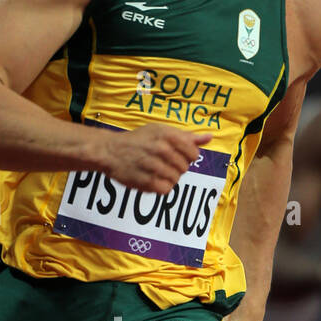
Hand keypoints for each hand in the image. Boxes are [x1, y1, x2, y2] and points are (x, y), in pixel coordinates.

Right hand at [97, 124, 211, 194]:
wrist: (111, 151)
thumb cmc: (138, 140)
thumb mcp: (161, 131)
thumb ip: (186, 136)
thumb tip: (209, 137)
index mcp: (168, 135)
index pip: (194, 153)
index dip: (187, 157)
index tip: (176, 155)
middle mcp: (161, 149)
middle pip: (184, 168)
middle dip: (176, 167)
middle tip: (160, 162)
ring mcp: (153, 165)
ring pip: (176, 179)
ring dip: (168, 178)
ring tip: (154, 170)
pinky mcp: (146, 181)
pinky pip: (166, 189)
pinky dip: (161, 187)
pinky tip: (152, 179)